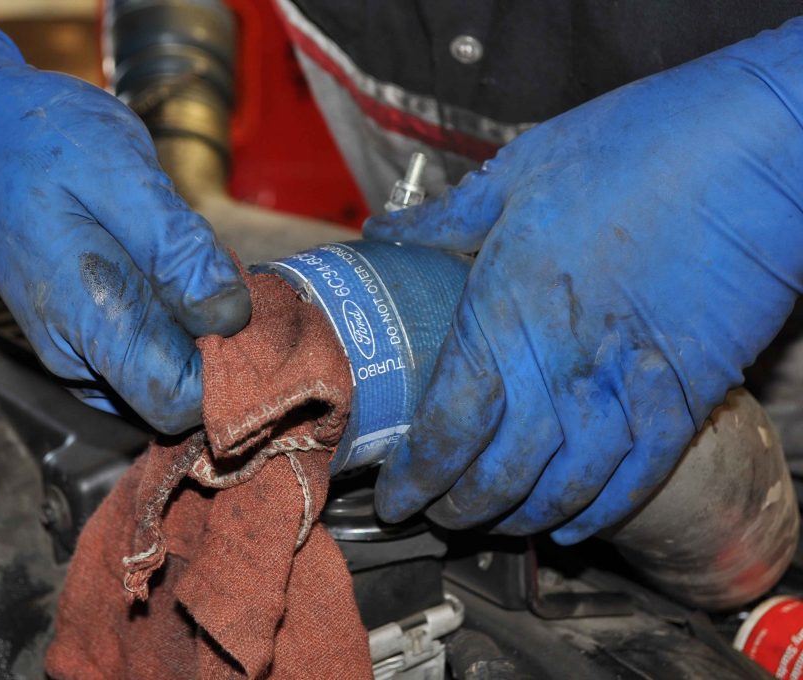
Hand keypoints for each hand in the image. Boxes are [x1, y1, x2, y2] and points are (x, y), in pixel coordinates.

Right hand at [0, 11, 249, 432]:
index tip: (251, 317)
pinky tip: (172, 274)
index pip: (174, 400)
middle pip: (174, 398)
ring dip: (197, 334)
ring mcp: (75, 353)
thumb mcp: (122, 174)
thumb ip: (178, 251)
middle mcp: (75, 356)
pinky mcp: (82, 340)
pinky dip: (174, 326)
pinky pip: (145, 355)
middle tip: (226, 275)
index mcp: (85, 319)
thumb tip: (230, 316)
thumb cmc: (41, 143)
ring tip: (191, 263)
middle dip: (217, 349)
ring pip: (163, 376)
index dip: (227, 371)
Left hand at [365, 19, 802, 542]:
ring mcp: (628, 388)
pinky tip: (572, 524)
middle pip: (498, 473)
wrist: (762, 147)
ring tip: (492, 524)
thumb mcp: (520, 173)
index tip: (394, 495)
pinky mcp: (688, 394)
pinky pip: (638, 478)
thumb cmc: (638, 148)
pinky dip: (601, 513)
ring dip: (520, 518)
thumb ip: (446, 219)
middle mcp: (561, 367)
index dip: (416, 475)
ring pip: (562, 488)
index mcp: (508, 313)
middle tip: (435, 516)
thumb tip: (388, 233)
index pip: (447, 425)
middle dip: (458, 507)